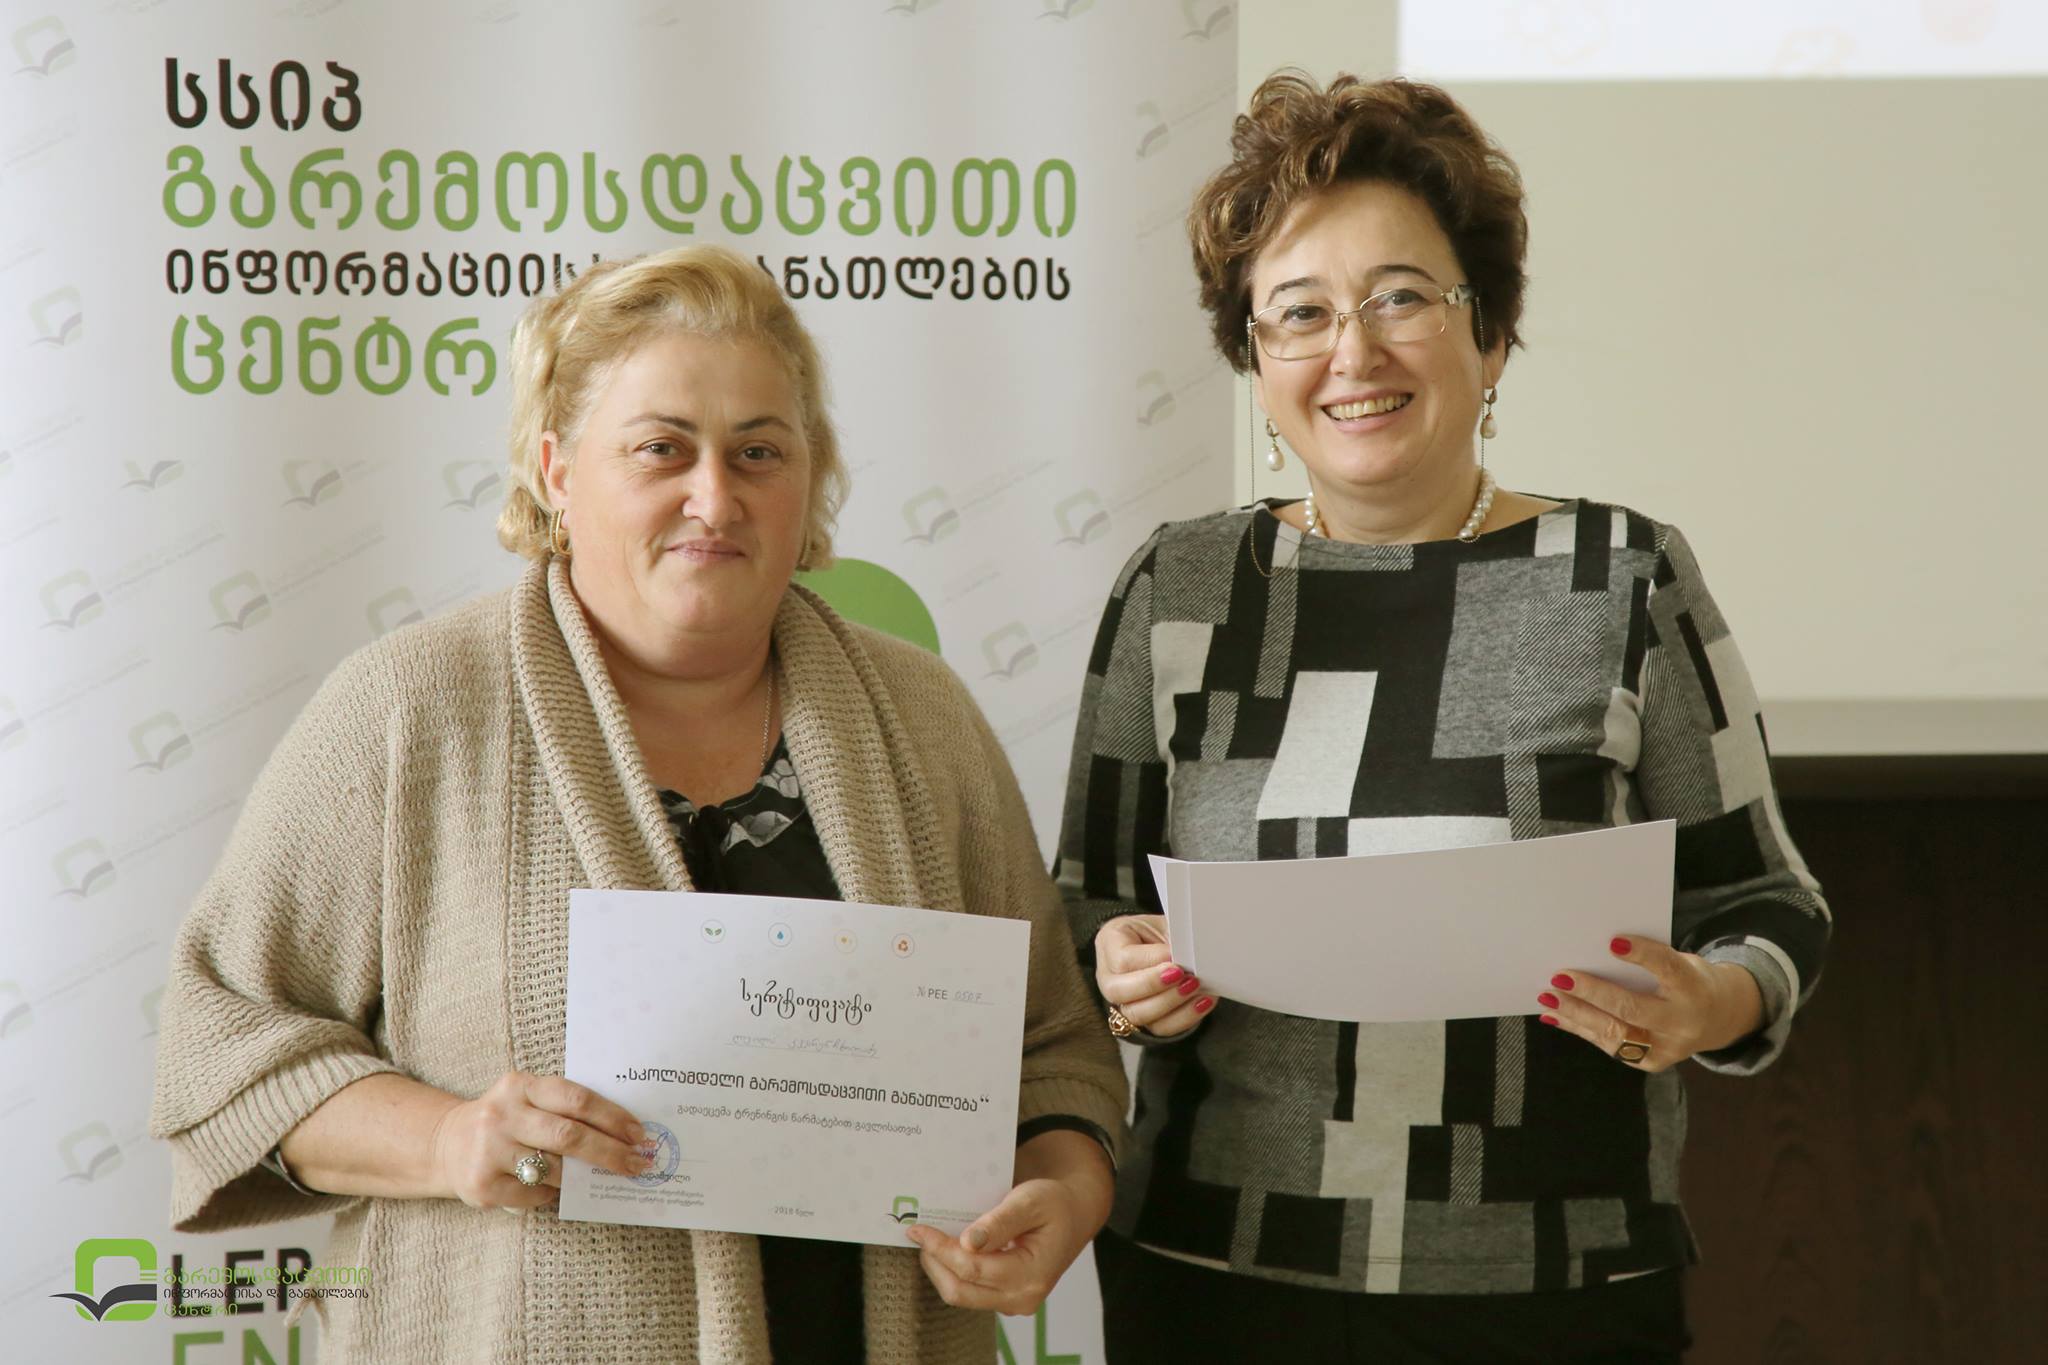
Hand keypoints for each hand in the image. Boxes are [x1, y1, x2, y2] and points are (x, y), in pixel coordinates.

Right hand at [427, 1071, 651, 1209]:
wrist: (444, 1145)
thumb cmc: (505, 1121)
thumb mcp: (526, 1100)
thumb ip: (563, 1109)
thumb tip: (622, 1135)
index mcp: (520, 1086)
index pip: (576, 1099)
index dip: (613, 1117)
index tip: (638, 1134)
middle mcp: (502, 1115)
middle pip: (569, 1136)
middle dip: (610, 1153)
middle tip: (637, 1164)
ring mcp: (489, 1151)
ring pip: (555, 1170)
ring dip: (581, 1177)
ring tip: (597, 1178)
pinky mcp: (481, 1185)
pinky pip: (534, 1195)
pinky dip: (549, 1194)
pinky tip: (548, 1188)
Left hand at [906, 1130, 1111, 1315]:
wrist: (1074, 1215)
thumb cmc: (1054, 1204)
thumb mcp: (1030, 1201)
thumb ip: (999, 1222)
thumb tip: (967, 1242)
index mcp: (1032, 1275)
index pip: (972, 1268)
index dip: (940, 1248)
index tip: (917, 1228)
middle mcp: (1022, 1298)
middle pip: (961, 1290)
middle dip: (934, 1262)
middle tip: (918, 1233)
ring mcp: (1013, 1302)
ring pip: (961, 1295)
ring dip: (940, 1268)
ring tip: (929, 1240)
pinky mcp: (1005, 1298)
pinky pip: (970, 1291)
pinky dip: (954, 1271)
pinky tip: (948, 1248)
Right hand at [1094, 914, 1213, 1037]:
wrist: (1160, 946)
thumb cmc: (1158, 933)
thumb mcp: (1163, 925)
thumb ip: (1172, 940)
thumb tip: (1186, 960)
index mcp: (1109, 943)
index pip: (1122, 960)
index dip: (1151, 962)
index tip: (1176, 959)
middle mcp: (1108, 977)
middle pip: (1119, 992)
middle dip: (1155, 986)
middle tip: (1185, 977)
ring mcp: (1121, 1002)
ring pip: (1137, 1014)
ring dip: (1171, 1003)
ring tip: (1196, 988)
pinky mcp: (1142, 1020)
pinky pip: (1159, 1028)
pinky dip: (1184, 1017)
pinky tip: (1202, 1002)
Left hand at [1537, 937, 1764, 1073]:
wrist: (1719, 1018)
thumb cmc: (1688, 979)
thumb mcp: (1681, 963)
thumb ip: (1649, 961)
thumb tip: (1593, 952)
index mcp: (1693, 987)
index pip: (1668, 968)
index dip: (1642, 955)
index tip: (1613, 942)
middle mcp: (1682, 1022)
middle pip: (1633, 1009)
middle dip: (1593, 993)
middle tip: (1560, 977)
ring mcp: (1667, 1048)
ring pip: (1616, 1034)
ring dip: (1577, 1014)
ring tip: (1548, 997)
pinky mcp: (1652, 1062)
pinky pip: (1610, 1046)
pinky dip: (1579, 1028)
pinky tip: (1555, 1015)